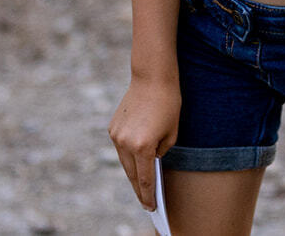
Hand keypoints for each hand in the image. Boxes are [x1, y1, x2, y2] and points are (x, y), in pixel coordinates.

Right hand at [108, 74, 180, 209]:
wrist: (152, 77)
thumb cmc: (168, 104)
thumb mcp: (172, 133)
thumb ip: (160, 152)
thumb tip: (151, 161)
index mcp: (143, 146)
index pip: (145, 180)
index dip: (149, 196)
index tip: (151, 207)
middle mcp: (125, 143)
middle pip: (132, 174)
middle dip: (140, 189)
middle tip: (146, 202)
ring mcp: (116, 136)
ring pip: (124, 162)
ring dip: (133, 173)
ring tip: (141, 185)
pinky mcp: (112, 128)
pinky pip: (121, 148)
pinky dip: (128, 155)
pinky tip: (135, 162)